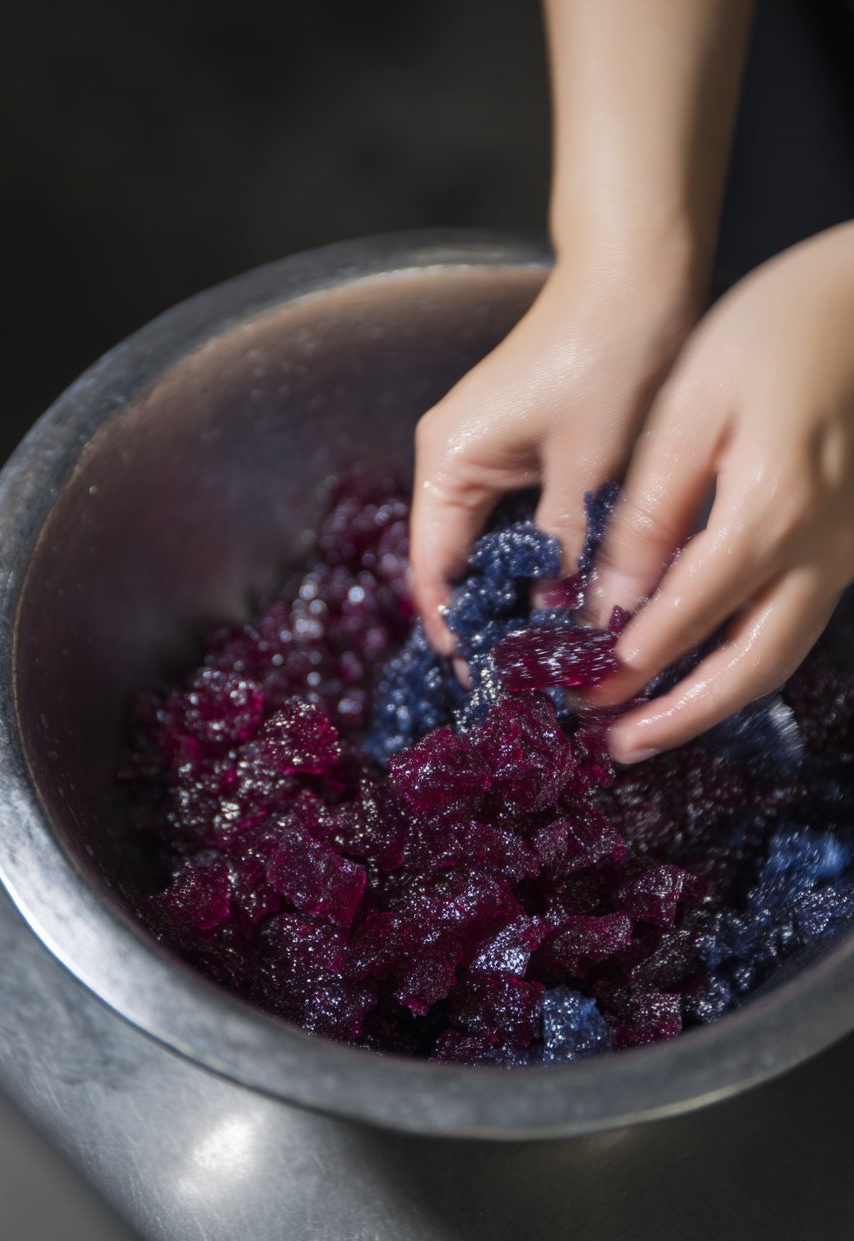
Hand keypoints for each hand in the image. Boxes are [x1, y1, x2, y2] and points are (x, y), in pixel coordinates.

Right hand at [410, 246, 701, 653]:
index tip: (487, 682)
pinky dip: (535, 557)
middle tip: (528, 676)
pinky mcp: (515, 446)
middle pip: (453, 562)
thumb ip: (569, 552)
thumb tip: (562, 628)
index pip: (434, 570)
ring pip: (487, 545)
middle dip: (488, 619)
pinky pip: (512, 520)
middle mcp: (451, 459)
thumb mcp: (590, 468)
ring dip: (515, 592)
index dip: (456, 631)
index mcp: (449, 461)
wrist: (638, 273)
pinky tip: (564, 592)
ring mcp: (482, 451)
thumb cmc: (610, 358)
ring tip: (547, 648)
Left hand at [585, 222, 853, 762]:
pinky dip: (746, 663)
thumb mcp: (693, 407)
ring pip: (779, 656)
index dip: (629, 662)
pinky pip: (796, 625)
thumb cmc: (771, 332)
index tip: (577, 691)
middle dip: (678, 715)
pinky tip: (705, 667)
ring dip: (715, 702)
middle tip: (617, 745)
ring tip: (652, 727)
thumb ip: (652, 509)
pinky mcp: (852, 545)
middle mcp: (819, 552)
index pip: (686, 616)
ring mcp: (847, 554)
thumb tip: (611, 598)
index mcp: (769, 514)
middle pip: (747, 667)